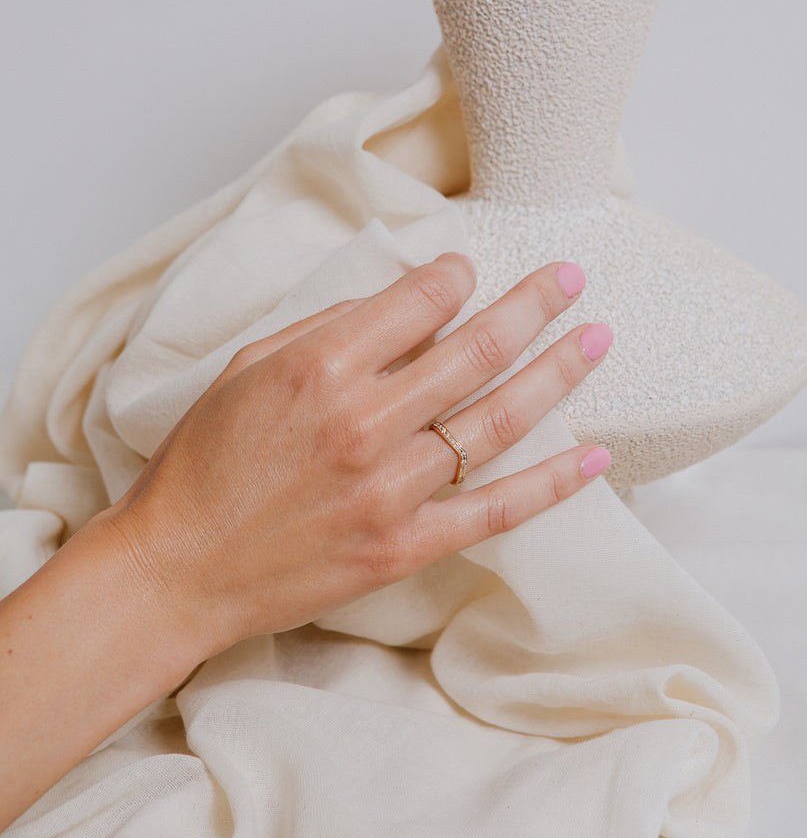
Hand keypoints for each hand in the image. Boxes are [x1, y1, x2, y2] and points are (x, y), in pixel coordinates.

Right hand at [103, 252, 612, 659]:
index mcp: (323, 367)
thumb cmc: (205, 460)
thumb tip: (408, 297)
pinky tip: (596, 454)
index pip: (421, 301)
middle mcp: (366, 422)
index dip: (457, 276)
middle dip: (532, 304)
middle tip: (570, 277)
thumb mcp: (251, 365)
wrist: (179, 566)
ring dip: (557, 373)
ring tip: (597, 337)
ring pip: (497, 420)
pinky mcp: (404, 545)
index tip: (470, 270)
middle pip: (477, 350)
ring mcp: (391, 489)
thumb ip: (332, 327)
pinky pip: (495, 510)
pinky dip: (552, 482)